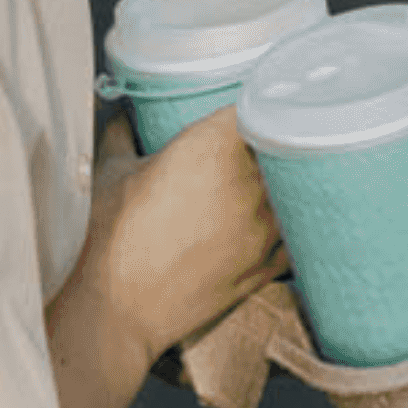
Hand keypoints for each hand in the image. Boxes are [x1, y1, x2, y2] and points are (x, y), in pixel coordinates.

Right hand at [64, 105, 289, 363]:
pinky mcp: (268, 264)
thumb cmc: (107, 242)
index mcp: (213, 147)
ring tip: (266, 178)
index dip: (257, 96)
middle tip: (258, 135)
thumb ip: (121, 134)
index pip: (260, 101)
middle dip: (272, 135)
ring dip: (288, 177)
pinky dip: (291, 221)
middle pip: (286, 140)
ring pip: (300, 185)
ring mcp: (265, 226)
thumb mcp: (109, 173)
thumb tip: (123, 117)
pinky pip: (299, 232)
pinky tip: (276, 218)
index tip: (250, 100)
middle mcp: (250, 182)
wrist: (116, 311)